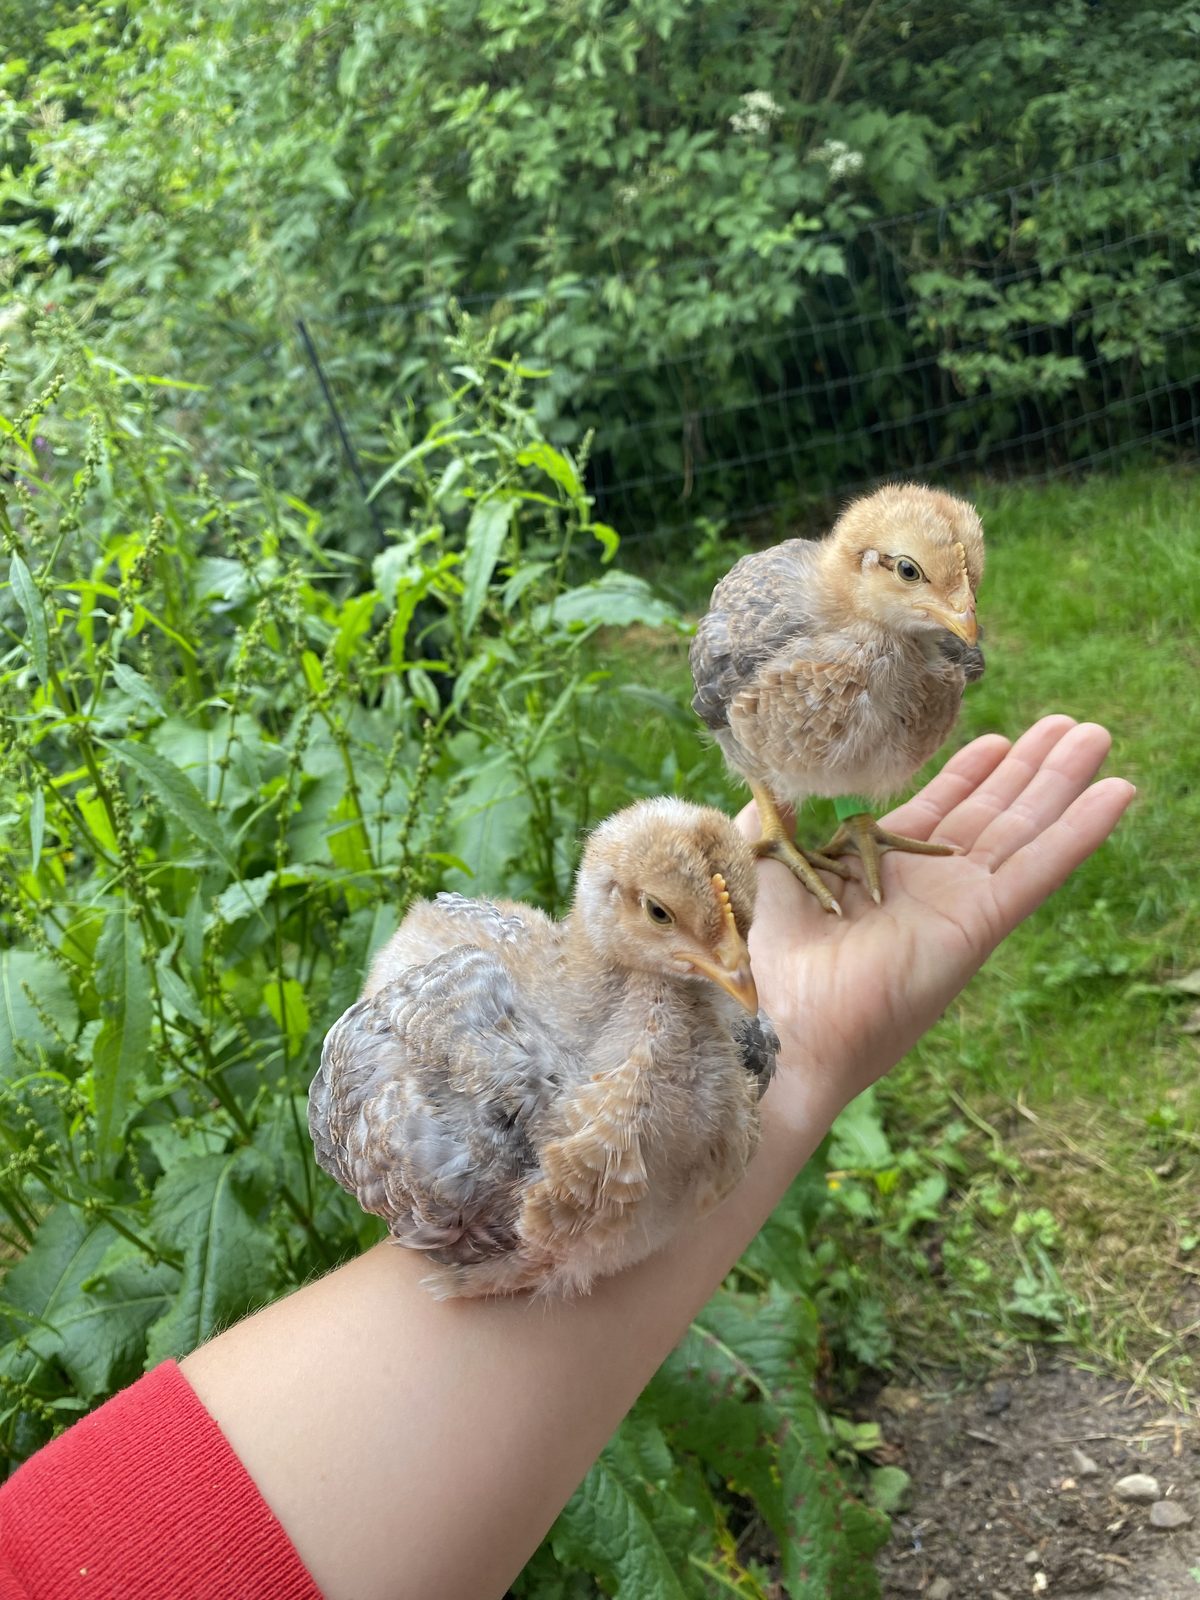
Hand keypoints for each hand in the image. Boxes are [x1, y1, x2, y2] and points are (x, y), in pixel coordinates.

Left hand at [740, 716, 1134, 1128]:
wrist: (775, 1019)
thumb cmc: (756, 951)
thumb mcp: (761, 860)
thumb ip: (775, 814)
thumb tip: (774, 771)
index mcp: (871, 871)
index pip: (934, 812)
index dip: (968, 775)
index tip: (998, 740)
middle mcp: (920, 888)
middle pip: (990, 816)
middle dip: (1029, 769)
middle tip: (1069, 724)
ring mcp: (954, 906)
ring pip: (1022, 832)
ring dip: (1062, 783)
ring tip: (1096, 736)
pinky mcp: (977, 925)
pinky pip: (1038, 869)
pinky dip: (1079, 830)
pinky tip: (1117, 792)